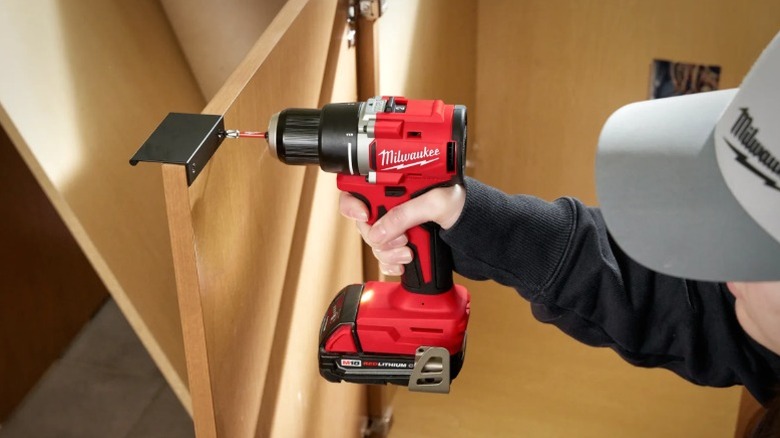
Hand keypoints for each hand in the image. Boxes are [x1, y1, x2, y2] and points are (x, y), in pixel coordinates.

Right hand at [339, 185, 465, 275]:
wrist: (484, 233)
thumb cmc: (466, 206)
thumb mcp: (436, 203)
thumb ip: (406, 213)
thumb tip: (379, 231)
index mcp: (400, 184)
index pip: (360, 188)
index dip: (354, 202)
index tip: (365, 215)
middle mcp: (395, 204)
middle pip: (364, 222)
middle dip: (377, 234)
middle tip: (400, 239)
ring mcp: (399, 226)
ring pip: (374, 243)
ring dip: (388, 252)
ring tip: (408, 252)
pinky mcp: (403, 245)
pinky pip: (385, 258)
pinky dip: (392, 263)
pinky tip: (407, 262)